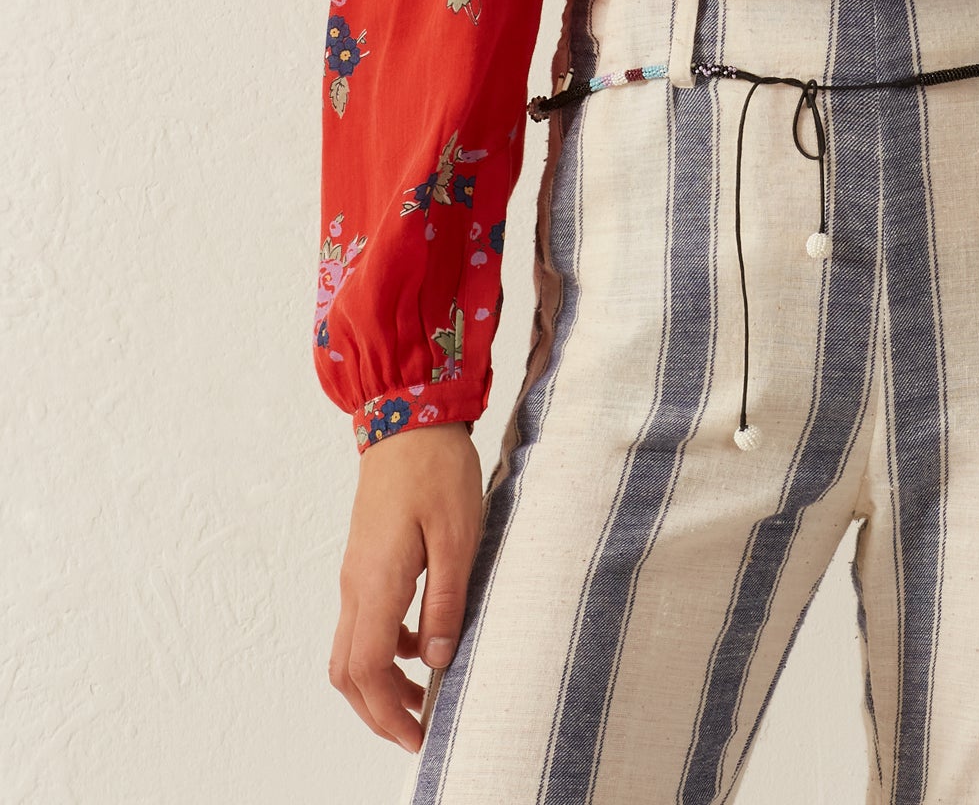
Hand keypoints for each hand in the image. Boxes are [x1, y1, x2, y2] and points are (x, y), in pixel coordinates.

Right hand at [328, 421, 484, 751]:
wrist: (407, 415)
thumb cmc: (436, 469)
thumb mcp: (456, 536)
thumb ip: (446, 601)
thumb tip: (439, 661)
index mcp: (376, 582)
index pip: (365, 671)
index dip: (388, 714)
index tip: (419, 736)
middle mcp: (355, 585)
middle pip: (348, 672)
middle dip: (377, 711)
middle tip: (418, 731)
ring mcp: (356, 573)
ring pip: (351, 649)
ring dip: (380, 683)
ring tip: (425, 695)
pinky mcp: (365, 560)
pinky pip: (363, 621)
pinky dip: (384, 649)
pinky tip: (421, 644)